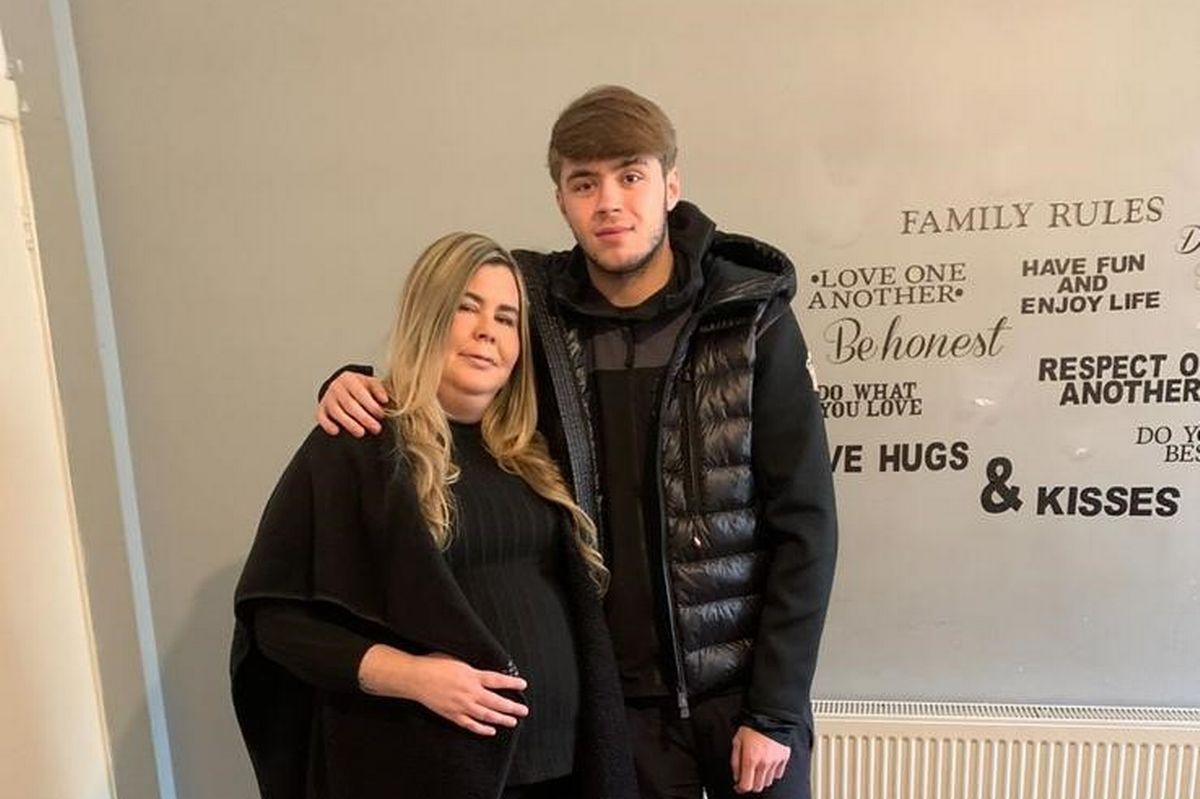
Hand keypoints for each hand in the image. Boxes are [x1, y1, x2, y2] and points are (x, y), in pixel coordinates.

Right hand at [316, 371, 388, 436]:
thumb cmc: (360, 387)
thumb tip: (384, 400)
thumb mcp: (371, 383)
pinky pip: (321, 417)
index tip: (381, 415)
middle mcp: (336, 387)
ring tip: (361, 433)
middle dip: (364, 418)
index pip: (360, 393)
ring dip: (349, 424)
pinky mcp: (321, 409)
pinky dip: (327, 425)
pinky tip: (336, 431)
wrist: (343, 386)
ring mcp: (327, 398)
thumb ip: (378, 389)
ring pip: (336, 412)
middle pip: (349, 404)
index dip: (372, 405)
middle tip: (376, 428)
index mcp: (349, 379)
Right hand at [359, 646, 527, 735]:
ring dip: (501, 719)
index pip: (497, 680)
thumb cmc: (434, 664)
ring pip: (486, 715)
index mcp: (472, 675)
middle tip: (524, 710)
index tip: (523, 684)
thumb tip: (482, 671)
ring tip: (512, 722)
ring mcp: (461, 705)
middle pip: (496, 701)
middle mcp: (470, 692)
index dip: (511, 683)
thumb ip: (471, 668)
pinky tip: (491, 731)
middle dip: (512, 707)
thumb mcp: (457, 659)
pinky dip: (482, 729)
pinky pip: (470, 725)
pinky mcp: (452, 715)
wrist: (416, 678)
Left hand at [731, 725, 790, 793]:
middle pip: (758, 787)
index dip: (740, 788)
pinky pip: (778, 774)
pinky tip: (767, 765)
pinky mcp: (784, 759)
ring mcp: (775, 762)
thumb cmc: (752, 726)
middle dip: (751, 784)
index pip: (746, 786)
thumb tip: (736, 776)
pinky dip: (772, 773)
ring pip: (768, 782)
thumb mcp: (737, 741)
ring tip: (757, 768)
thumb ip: (735, 761)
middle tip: (747, 777)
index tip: (738, 786)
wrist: (770, 715)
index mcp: (750, 760)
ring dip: (761, 778)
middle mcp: (764, 764)